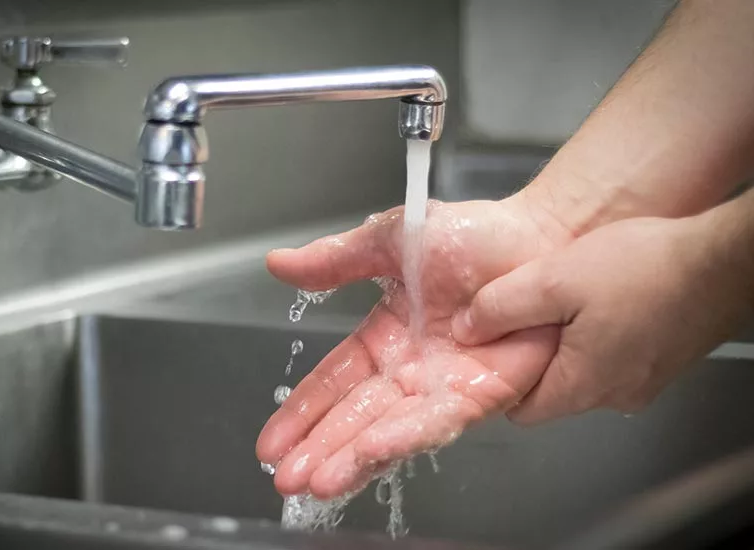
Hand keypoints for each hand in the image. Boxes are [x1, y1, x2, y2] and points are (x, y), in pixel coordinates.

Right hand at [256, 197, 571, 498]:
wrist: (539, 236)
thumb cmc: (473, 235)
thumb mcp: (389, 241)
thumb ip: (334, 260)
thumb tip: (276, 265)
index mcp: (384, 339)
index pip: (333, 383)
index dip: (301, 413)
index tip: (270, 444)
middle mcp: (408, 372)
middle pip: (353, 418)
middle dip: (317, 449)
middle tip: (286, 478)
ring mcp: (442, 388)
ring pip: (388, 431)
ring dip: (351, 458)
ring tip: (317, 482)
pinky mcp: (479, 395)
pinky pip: (435, 421)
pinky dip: (402, 436)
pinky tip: (370, 451)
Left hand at [451, 214, 753, 424]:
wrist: (724, 259)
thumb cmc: (644, 269)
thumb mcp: (554, 279)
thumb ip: (502, 307)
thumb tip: (466, 330)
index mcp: (584, 386)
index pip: (520, 409)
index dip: (499, 377)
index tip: (491, 344)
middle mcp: (616, 396)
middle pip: (553, 390)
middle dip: (533, 354)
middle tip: (527, 312)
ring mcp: (644, 381)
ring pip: (584, 371)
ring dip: (568, 342)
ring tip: (567, 300)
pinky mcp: (664, 361)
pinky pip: (616, 357)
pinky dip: (600, 335)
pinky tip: (604, 299)